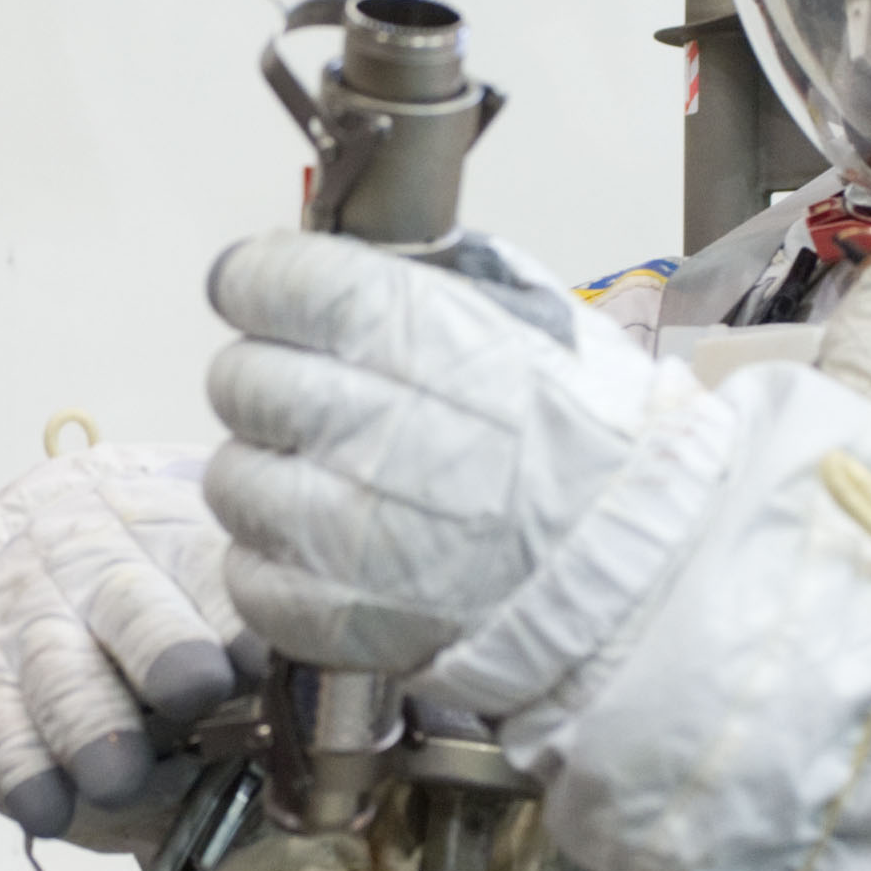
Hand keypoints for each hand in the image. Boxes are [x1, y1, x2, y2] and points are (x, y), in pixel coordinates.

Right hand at [0, 441, 257, 840]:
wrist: (1, 537)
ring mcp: (17, 606)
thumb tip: (318, 739)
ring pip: (53, 663)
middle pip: (128, 601)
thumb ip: (248, 652)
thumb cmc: (137, 594)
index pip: (207, 563)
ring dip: (86, 723)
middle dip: (162, 646)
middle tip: (195, 690)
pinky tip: (46, 806)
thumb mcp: (190, 584)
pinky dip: (19, 766)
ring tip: (115, 779)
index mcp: (168, 528)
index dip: (236, 612)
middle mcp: (88, 555)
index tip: (267, 655)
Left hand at [200, 231, 694, 696]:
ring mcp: (346, 533)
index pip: (279, 283)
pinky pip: (249, 571)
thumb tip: (338, 256)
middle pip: (240, 379)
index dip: (257, 281)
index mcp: (423, 340)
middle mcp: (373, 431)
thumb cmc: (591, 445)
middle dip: (265, 376)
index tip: (260, 288)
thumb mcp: (532, 318)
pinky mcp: (331, 614)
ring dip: (269, 471)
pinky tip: (332, 547)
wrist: (636, 576)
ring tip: (330, 479)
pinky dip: (278, 559)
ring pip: (233, 477)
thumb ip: (428, 281)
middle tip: (310, 394)